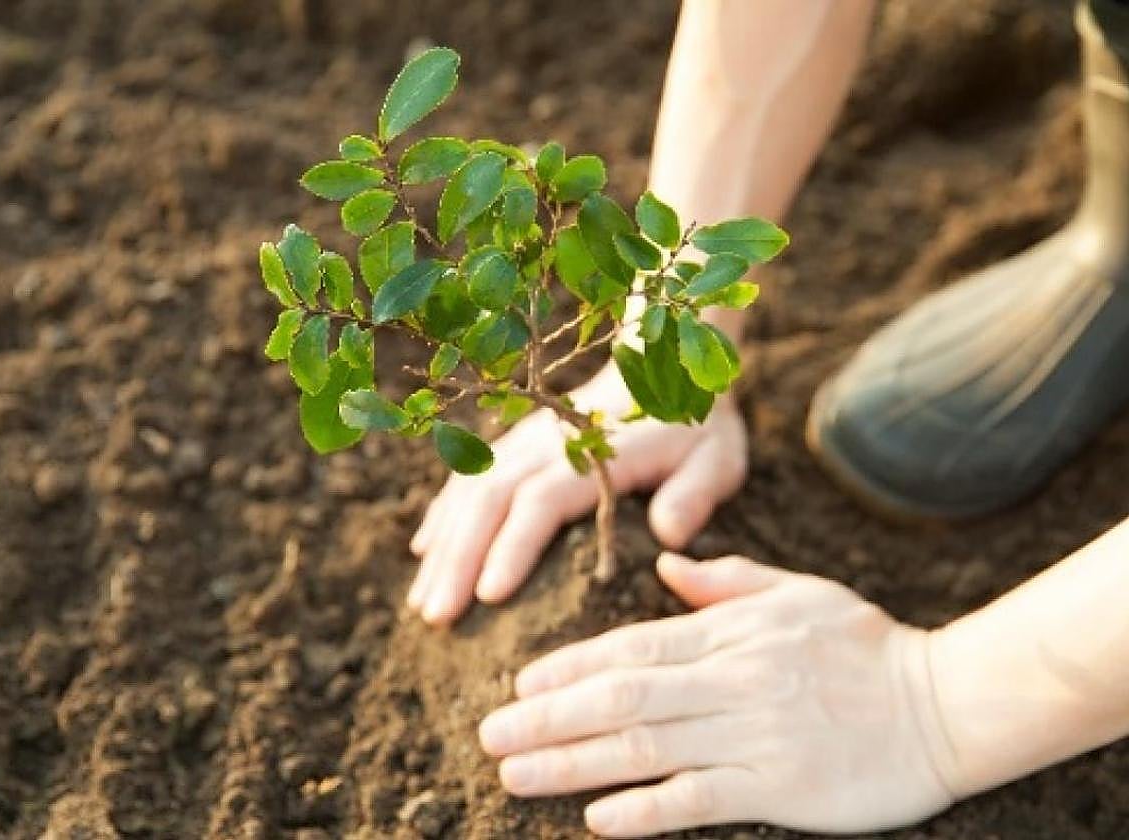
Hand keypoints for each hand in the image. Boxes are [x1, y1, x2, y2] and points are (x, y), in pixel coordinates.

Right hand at [407, 363, 748, 624]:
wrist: (664, 366)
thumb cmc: (694, 428)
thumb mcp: (716, 458)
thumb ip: (694, 494)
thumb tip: (668, 535)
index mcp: (594, 453)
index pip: (541, 501)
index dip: (513, 546)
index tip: (488, 596)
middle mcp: (547, 444)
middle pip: (489, 499)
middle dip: (459, 558)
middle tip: (436, 616)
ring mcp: (523, 441)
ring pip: (469, 491)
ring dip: (443, 546)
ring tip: (421, 603)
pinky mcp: (513, 444)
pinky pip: (467, 477)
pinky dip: (443, 514)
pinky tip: (424, 553)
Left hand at [478, 553, 957, 836]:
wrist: (947, 702)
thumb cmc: (866, 644)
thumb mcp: (796, 592)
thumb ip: (725, 582)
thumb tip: (666, 566)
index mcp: (729, 631)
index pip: (631, 647)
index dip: (569, 668)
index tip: (519, 685)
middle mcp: (731, 680)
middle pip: (622, 699)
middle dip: (548, 718)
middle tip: (489, 736)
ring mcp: (754, 734)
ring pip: (645, 748)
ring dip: (572, 763)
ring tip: (516, 776)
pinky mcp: (781, 787)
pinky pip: (700, 799)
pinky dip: (645, 809)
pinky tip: (596, 818)